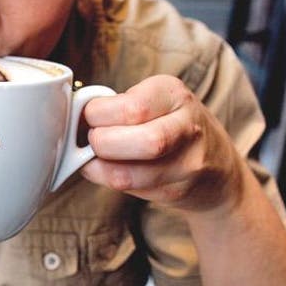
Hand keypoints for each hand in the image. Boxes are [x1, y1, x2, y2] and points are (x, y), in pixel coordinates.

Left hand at [81, 75, 243, 211]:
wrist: (216, 168)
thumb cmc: (169, 125)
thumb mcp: (153, 100)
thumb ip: (117, 105)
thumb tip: (69, 115)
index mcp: (173, 94)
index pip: (131, 107)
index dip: (96, 115)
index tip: (86, 117)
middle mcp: (187, 126)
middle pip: (143, 141)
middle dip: (102, 143)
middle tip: (92, 140)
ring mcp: (187, 163)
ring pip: (130, 174)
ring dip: (99, 168)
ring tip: (93, 158)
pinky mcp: (176, 191)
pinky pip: (130, 190)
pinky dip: (108, 180)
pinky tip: (106, 170)